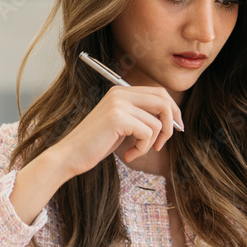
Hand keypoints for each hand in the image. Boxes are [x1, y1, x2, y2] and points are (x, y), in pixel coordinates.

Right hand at [51, 85, 183, 177]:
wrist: (70, 155)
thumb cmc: (97, 143)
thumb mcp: (123, 124)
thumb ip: (142, 115)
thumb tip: (173, 117)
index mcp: (122, 91)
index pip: (160, 93)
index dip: (173, 111)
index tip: (176, 129)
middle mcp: (121, 93)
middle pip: (164, 102)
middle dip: (170, 125)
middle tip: (161, 144)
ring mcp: (119, 104)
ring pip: (157, 122)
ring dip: (151, 143)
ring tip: (135, 151)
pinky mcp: (117, 118)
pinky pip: (147, 133)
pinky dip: (142, 149)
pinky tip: (128, 155)